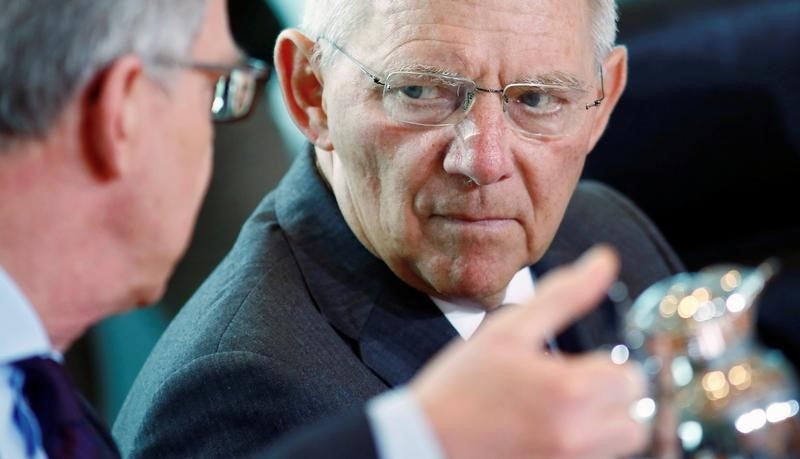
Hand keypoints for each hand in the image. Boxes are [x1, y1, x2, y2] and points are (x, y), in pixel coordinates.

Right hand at [410, 246, 647, 458]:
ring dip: (604, 425)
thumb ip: (563, 294)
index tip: (574, 365)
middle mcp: (577, 435)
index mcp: (569, 391)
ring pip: (622, 445)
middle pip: (635, 417)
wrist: (426, 440)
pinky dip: (586, 447)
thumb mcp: (508, 329)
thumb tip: (604, 262)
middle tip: (571, 388)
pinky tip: (551, 433)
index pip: (631, 378)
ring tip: (563, 412)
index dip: (606, 365)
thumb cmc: (461, 385)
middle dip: (611, 397)